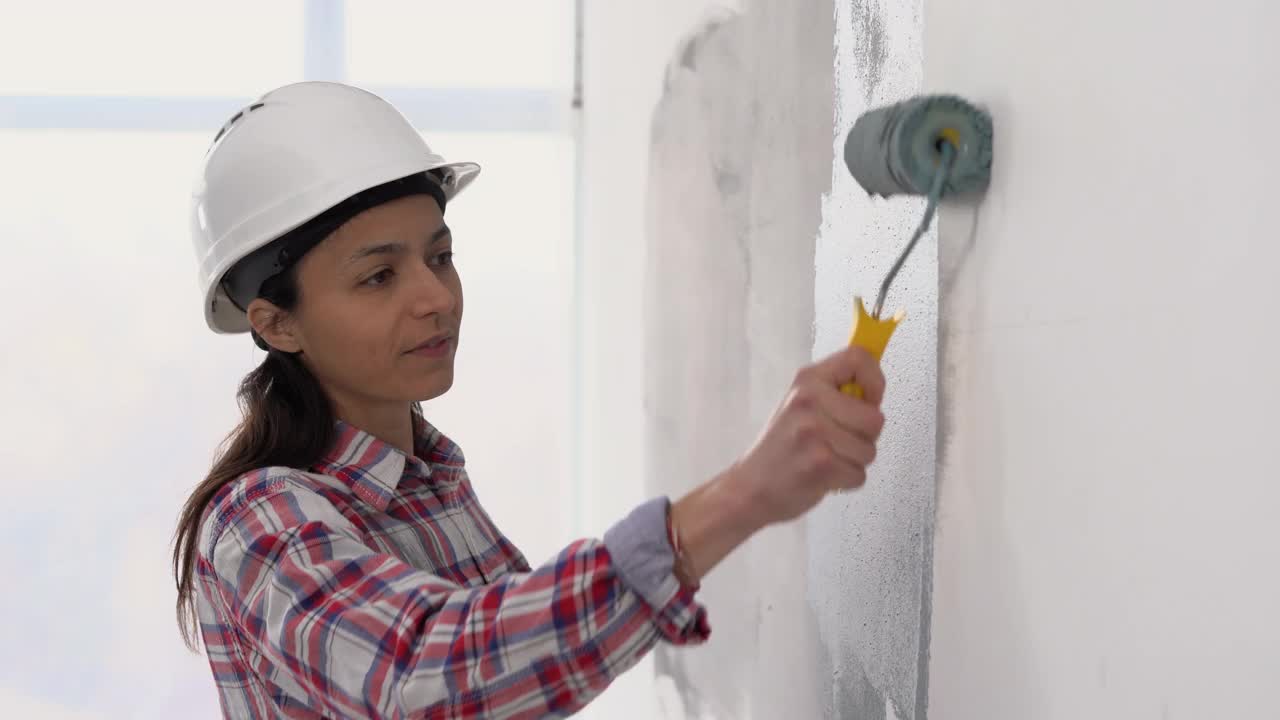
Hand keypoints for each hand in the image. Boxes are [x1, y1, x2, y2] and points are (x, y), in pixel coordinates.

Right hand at [727, 346, 885, 527]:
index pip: (858, 358)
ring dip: (854, 462)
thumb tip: (874, 392)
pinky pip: (860, 474)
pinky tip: (822, 476)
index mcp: (807, 380)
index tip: (868, 402)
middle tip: (836, 442)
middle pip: (875, 417)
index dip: (874, 381)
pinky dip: (846, 481)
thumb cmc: (781, 449)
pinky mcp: (821, 463)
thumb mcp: (802, 406)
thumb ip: (836, 395)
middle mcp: (810, 400)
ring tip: (825, 460)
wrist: (750, 488)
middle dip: (865, 437)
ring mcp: (814, 432)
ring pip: (869, 450)